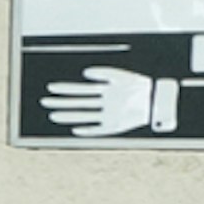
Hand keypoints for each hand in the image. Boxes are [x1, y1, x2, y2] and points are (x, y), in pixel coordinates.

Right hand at [38, 66, 170, 137]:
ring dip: (69, 116)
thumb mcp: (123, 76)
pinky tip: (76, 130)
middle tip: (44, 102)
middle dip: (61, 102)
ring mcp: (109, 114)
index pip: (81, 89)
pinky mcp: (115, 126)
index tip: (52, 88)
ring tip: (53, 115)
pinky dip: (88, 130)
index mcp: (105, 90)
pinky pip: (98, 130)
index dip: (66, 88)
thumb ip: (104, 73)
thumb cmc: (142, 85)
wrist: (159, 100)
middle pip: (79, 103)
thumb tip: (85, 73)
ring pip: (84, 115)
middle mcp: (104, 103)